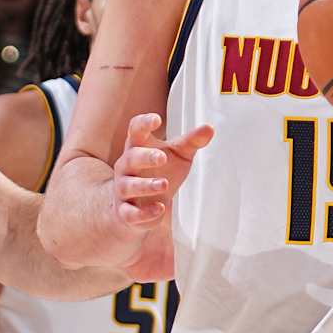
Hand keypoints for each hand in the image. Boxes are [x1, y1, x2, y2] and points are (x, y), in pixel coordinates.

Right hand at [112, 111, 212, 226]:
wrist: (139, 205)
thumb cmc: (160, 171)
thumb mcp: (178, 154)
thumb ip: (192, 141)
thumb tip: (209, 128)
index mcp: (138, 147)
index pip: (135, 130)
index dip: (143, 123)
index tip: (156, 119)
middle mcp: (126, 166)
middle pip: (130, 157)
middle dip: (145, 157)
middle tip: (162, 157)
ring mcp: (123, 189)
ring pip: (128, 186)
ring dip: (146, 185)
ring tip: (164, 184)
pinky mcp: (125, 212)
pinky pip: (130, 213)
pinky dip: (144, 212)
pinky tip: (160, 208)